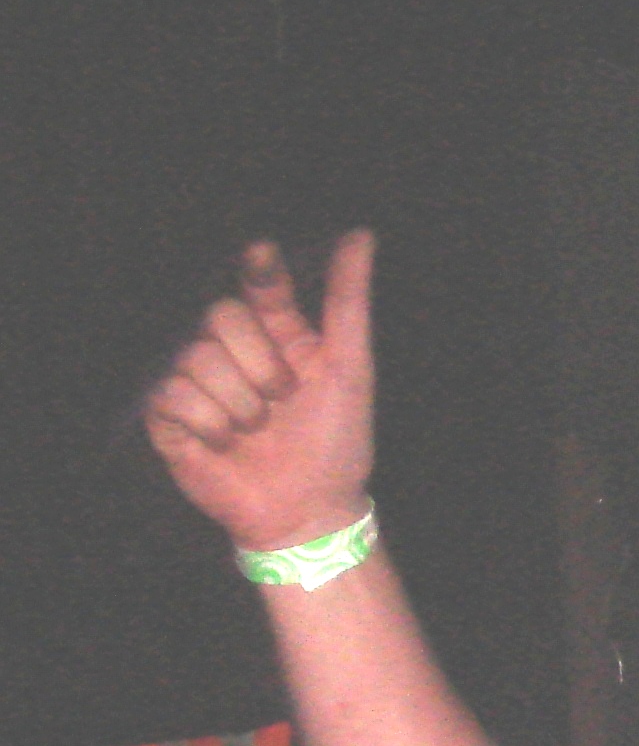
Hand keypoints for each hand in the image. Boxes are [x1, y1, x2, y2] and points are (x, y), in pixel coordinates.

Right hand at [143, 229, 376, 551]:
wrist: (309, 510)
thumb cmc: (337, 443)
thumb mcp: (351, 369)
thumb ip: (349, 302)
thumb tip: (361, 235)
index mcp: (278, 336)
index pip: (259, 286)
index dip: (259, 270)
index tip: (263, 256)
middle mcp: (234, 352)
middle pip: (220, 316)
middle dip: (259, 364)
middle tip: (282, 400)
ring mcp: (198, 382)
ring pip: (196, 357)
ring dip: (240, 403)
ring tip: (258, 431)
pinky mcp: (170, 416)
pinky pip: (173, 394)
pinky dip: (210, 424)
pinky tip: (227, 443)